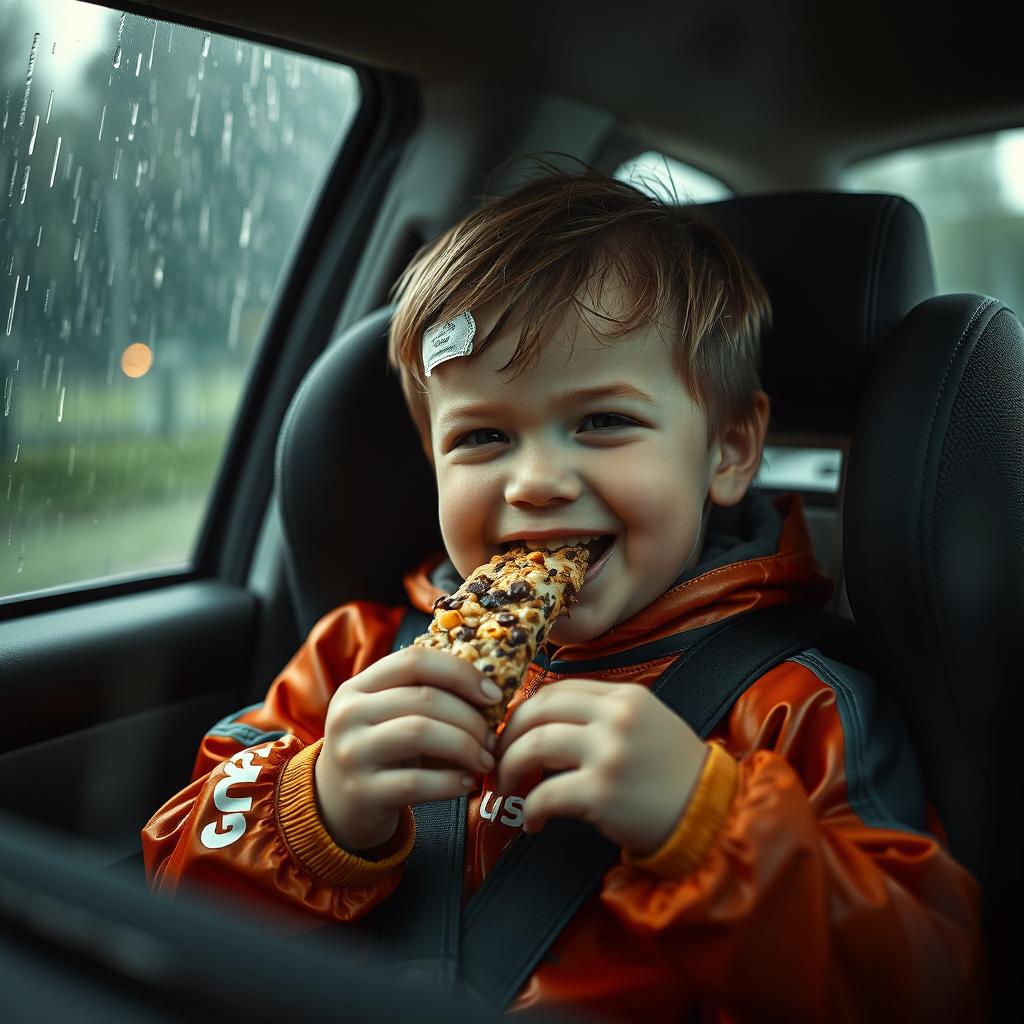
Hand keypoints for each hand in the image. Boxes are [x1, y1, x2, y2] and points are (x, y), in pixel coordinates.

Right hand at [315, 646, 500, 852]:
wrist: (335, 805)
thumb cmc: (380, 752)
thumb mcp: (389, 716)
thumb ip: (425, 696)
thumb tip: (491, 694)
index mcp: (359, 685)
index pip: (415, 660)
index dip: (461, 672)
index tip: (494, 694)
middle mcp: (348, 713)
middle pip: (424, 698)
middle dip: (470, 717)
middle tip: (493, 738)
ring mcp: (351, 753)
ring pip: (420, 733)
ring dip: (465, 746)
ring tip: (485, 760)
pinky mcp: (361, 792)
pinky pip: (416, 782)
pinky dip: (451, 782)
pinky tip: (466, 783)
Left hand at [494, 680, 708, 853]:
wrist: (712, 815)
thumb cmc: (673, 774)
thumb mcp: (644, 725)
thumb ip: (601, 715)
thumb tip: (542, 724)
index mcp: (624, 697)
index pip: (556, 689)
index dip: (524, 710)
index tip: (511, 733)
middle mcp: (615, 717)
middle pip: (537, 710)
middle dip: (507, 736)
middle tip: (497, 760)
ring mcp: (609, 752)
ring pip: (533, 745)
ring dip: (509, 769)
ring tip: (507, 789)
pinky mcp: (602, 791)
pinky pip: (545, 794)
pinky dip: (530, 810)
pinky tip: (532, 822)